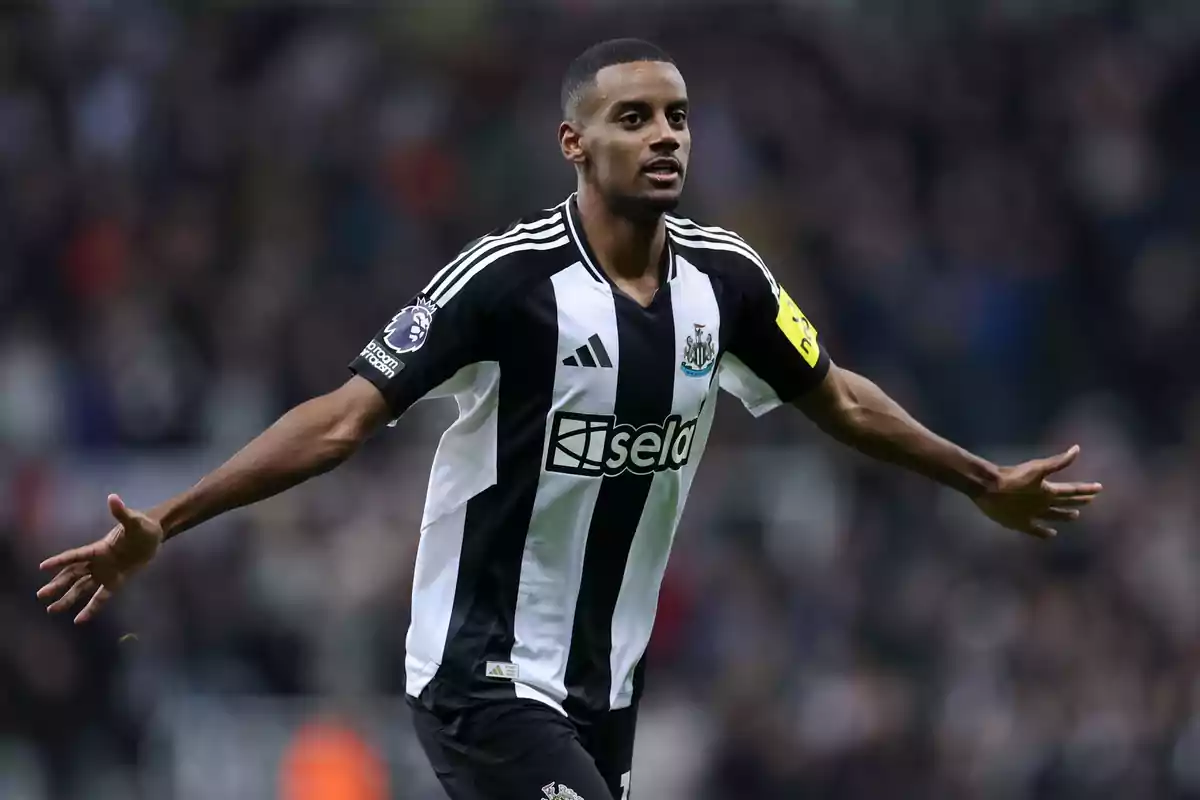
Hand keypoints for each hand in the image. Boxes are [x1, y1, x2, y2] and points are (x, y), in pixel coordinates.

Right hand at [37, 494, 162, 623]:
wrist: (155, 536)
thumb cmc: (143, 526)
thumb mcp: (134, 521)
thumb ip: (122, 513)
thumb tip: (113, 498)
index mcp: (99, 548)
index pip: (76, 556)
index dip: (60, 560)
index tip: (43, 566)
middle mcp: (98, 562)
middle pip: (73, 575)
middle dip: (57, 585)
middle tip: (41, 595)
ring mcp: (105, 573)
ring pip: (81, 588)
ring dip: (67, 598)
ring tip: (51, 610)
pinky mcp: (115, 581)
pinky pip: (100, 597)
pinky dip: (91, 607)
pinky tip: (80, 619)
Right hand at [973, 445, 1102, 538]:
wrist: (988, 489)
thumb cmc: (1011, 476)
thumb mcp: (1036, 466)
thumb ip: (1058, 461)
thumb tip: (1077, 449)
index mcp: (1048, 491)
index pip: (1072, 490)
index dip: (1086, 488)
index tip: (1099, 488)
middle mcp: (1044, 506)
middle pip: (1065, 503)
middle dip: (1078, 500)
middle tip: (1090, 500)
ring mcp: (1033, 516)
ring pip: (1053, 517)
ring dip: (1065, 516)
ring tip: (1075, 517)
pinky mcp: (1020, 524)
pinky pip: (1036, 530)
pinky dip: (1045, 532)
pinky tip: (1051, 534)